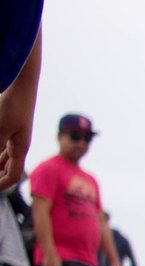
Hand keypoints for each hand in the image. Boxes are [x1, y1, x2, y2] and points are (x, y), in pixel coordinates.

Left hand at [0, 32, 40, 191]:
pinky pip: (1, 141)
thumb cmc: (12, 104)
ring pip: (3, 153)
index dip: (0, 184)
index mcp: (20, 148)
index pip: (13, 175)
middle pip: (8, 166)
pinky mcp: (9, 123)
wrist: (22, 81)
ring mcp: (15, 132)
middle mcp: (19, 143)